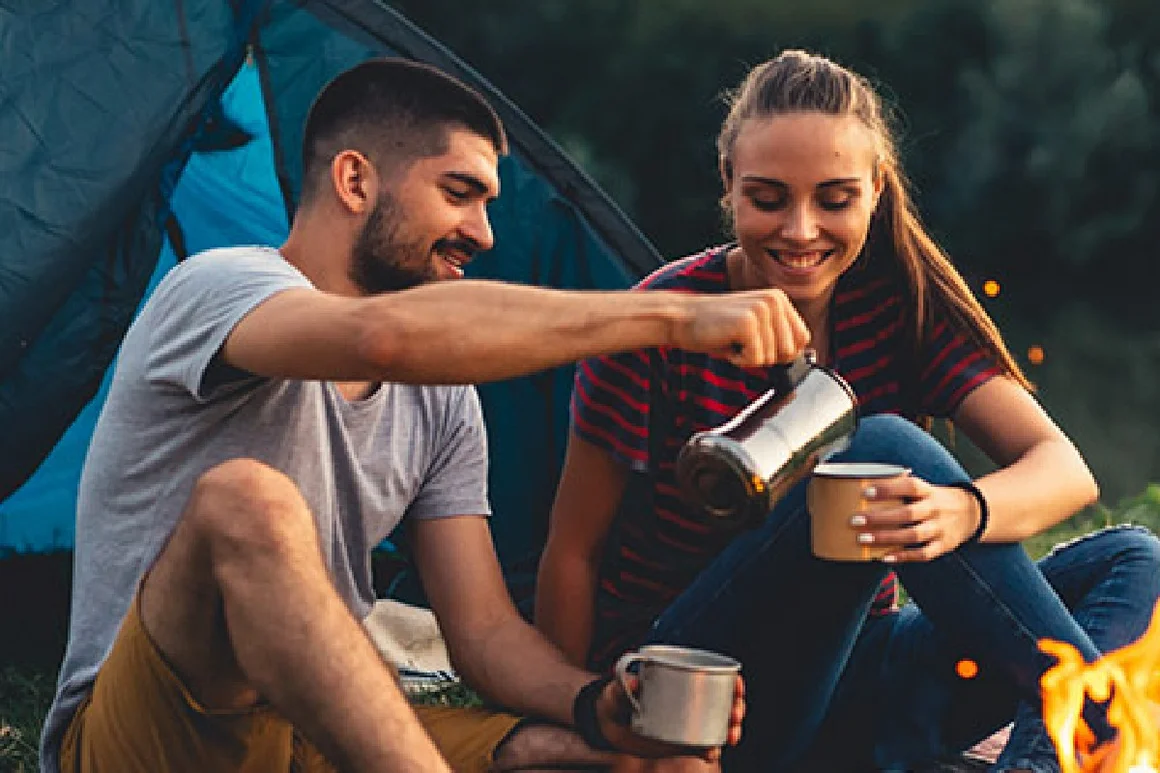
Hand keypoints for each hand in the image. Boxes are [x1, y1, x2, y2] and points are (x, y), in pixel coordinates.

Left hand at [594, 673, 744, 761]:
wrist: (611, 726)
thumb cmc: (617, 699)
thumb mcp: (617, 690)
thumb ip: (621, 686)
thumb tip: (634, 682)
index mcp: (681, 681)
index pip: (714, 677)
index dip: (732, 681)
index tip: (737, 682)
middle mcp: (690, 702)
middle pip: (723, 703)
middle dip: (736, 708)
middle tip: (735, 713)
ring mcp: (688, 724)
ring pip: (719, 726)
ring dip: (730, 730)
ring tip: (729, 735)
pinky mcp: (683, 744)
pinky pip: (703, 748)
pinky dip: (710, 751)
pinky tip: (711, 753)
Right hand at [674, 289, 808, 366]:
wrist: (681, 318)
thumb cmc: (715, 327)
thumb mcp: (754, 328)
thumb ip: (778, 337)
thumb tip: (805, 355)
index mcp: (778, 299)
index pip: (802, 338)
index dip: (781, 352)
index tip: (758, 345)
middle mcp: (774, 300)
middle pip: (789, 351)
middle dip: (764, 356)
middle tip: (741, 343)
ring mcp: (762, 309)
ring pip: (771, 357)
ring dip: (749, 358)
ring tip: (731, 340)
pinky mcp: (748, 322)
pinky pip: (755, 358)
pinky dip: (739, 360)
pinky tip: (726, 343)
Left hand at [851, 475, 982, 561]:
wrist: (972, 513)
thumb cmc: (934, 499)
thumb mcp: (924, 489)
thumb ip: (900, 488)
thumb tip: (862, 483)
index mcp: (929, 491)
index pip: (909, 486)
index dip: (888, 489)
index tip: (865, 492)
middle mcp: (935, 509)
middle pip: (907, 513)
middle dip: (879, 517)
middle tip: (855, 520)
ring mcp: (941, 529)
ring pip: (913, 535)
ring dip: (886, 538)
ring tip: (862, 539)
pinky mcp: (944, 546)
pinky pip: (923, 554)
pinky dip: (903, 557)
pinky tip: (883, 557)